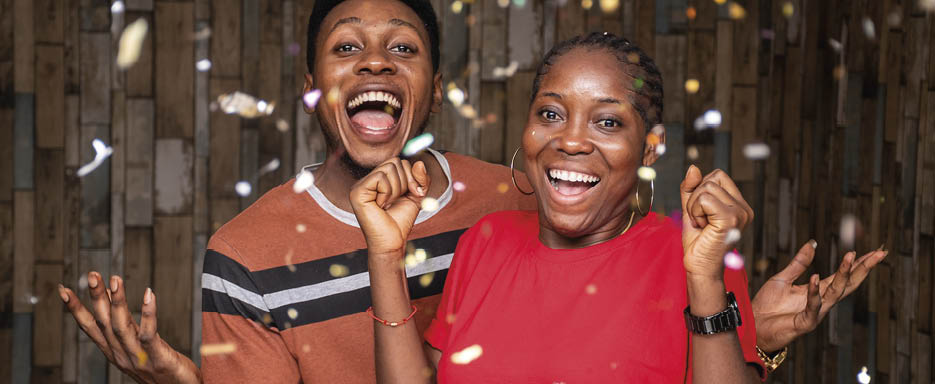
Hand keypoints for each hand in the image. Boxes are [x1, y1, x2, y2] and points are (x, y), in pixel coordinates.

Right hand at [60, 272, 200, 383]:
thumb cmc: (163, 368)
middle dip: (96, 298)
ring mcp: (138, 358)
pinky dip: (148, 313)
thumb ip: (124, 327)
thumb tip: (111, 300)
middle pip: (103, 323)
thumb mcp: (137, 347)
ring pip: (121, 326)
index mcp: (114, 353)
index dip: (75, 309)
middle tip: (92, 275)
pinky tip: (148, 294)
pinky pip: (149, 334)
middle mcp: (121, 356)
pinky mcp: (158, 359)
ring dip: (117, 302)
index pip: (90, 328)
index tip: (64, 289)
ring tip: (116, 279)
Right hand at [349, 158, 429, 255]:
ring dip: (396, 189)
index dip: (410, 177)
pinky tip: (381, 205)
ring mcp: (360, 185)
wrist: (392, 241)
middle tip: (396, 201)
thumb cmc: (400, 221)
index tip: (409, 195)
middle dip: (404, 183)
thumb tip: (419, 162)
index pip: (398, 161)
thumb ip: (422, 179)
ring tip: (388, 204)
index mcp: (378, 179)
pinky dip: (387, 192)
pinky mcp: (357, 191)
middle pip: (394, 162)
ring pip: (388, 168)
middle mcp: (367, 180)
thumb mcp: (417, 196)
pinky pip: (380, 177)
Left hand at [680, 166, 754, 280]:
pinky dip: (695, 211)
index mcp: (739, 205)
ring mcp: (740, 213)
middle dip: (696, 198)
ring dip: (694, 207)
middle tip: (701, 221)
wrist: (699, 267)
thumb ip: (691, 188)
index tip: (702, 213)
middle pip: (712, 178)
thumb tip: (693, 167)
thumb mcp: (691, 209)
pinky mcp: (731, 218)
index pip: (717, 175)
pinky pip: (703, 198)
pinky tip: (702, 227)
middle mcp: (744, 208)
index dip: (701, 190)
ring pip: (706, 187)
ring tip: (701, 224)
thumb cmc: (697, 242)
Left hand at [752, 241, 886, 352]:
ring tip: (851, 256)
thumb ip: (799, 263)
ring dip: (844, 274)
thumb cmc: (768, 305)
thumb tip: (813, 243)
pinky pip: (813, 306)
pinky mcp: (805, 323)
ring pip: (835, 292)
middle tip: (879, 254)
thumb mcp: (783, 278)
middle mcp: (821, 301)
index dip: (858, 264)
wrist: (754, 326)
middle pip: (848, 283)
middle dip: (863, 269)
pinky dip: (814, 292)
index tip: (875, 251)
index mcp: (818, 290)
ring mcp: (816, 313)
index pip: (843, 276)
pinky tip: (815, 277)